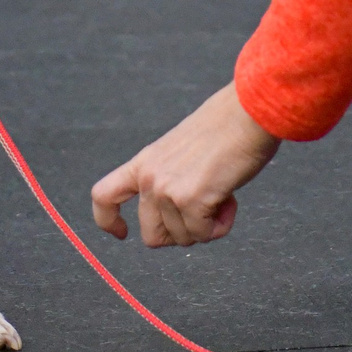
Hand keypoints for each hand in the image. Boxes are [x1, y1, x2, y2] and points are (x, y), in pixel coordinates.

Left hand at [91, 82, 280, 246]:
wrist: (248, 113)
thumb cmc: (226, 128)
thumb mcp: (181, 152)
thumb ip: (170, 179)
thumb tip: (180, 217)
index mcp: (144, 162)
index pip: (104, 196)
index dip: (108, 221)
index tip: (122, 233)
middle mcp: (149, 177)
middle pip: (151, 236)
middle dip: (180, 235)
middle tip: (203, 215)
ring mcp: (166, 189)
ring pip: (183, 239)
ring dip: (207, 226)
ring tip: (222, 195)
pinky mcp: (190, 200)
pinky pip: (203, 234)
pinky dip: (221, 226)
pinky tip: (230, 200)